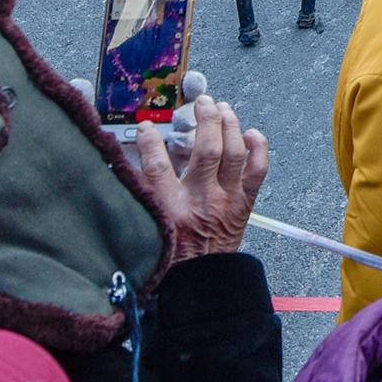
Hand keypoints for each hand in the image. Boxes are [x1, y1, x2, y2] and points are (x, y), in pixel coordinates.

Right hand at [134, 95, 268, 261]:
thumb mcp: (146, 223)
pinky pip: (258, 170)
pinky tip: (250, 134)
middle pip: (207, 150)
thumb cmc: (172, 252)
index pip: (157, 165)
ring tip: (223, 108)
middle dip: (205, 119)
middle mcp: (201, 200)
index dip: (151, 140)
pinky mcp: (244, 203)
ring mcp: (227, 200)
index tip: (148, 126)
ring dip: (230, 125)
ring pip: (234, 153)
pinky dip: (258, 149)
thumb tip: (123, 163)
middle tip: (200, 102)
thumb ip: (138, 192)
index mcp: (170, 208)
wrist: (201, 279)